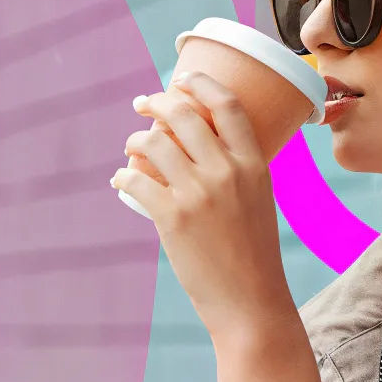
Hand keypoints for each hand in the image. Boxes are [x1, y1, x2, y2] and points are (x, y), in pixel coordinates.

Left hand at [112, 72, 296, 344]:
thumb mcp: (260, 201)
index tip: (183, 79)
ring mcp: (199, 194)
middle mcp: (228, 172)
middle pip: (182, 114)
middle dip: (156, 102)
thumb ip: (239, 171)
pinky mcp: (172, 218)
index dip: (201, 84)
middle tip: (143, 104)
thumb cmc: (254, 254)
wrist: (251, 302)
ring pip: (153, 142)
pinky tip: (121, 179)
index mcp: (255, 165)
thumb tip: (202, 149)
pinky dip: (123, 175)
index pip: (227, 105)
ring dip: (135, 140)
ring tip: (132, 148)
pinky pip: (135, 179)